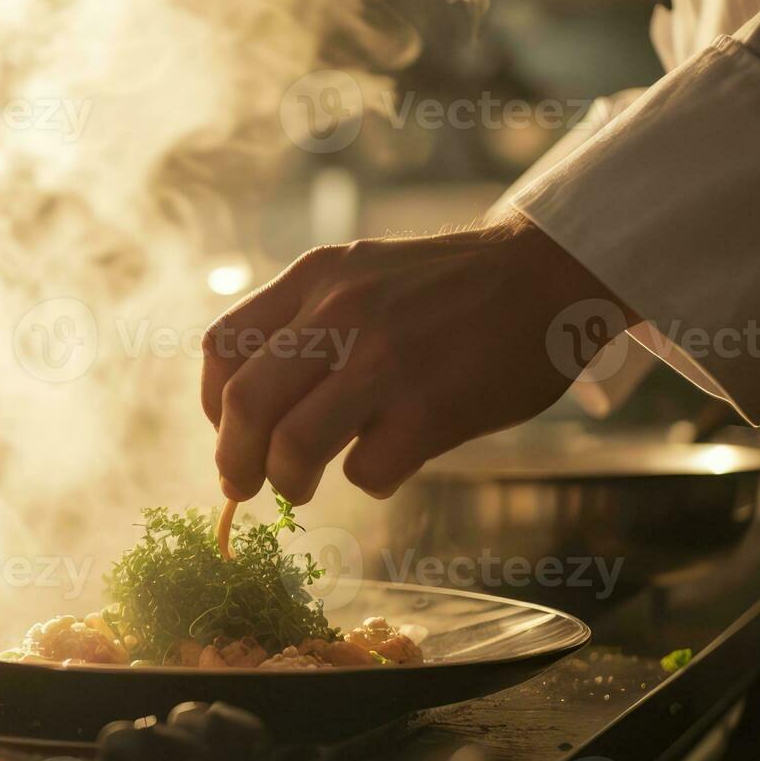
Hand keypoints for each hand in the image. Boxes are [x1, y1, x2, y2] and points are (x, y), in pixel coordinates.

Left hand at [201, 215, 631, 502]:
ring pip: (292, 447)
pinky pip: (366, 471)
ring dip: (288, 482)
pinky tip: (387, 464)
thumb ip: (306, 320)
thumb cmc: (447, 288)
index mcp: (315, 277)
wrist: (547, 276)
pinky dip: (367, 481)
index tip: (228, 431)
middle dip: (233, 461)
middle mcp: (340, 313)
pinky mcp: (429, 409)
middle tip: (242, 486)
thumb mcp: (360, 272)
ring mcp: (384, 361)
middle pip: (244, 405)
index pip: (222, 347)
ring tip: (301, 488)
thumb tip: (247, 406)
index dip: (212, 404)